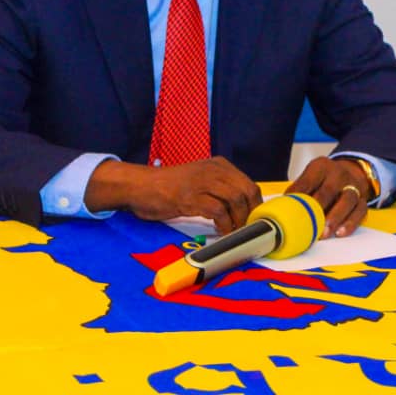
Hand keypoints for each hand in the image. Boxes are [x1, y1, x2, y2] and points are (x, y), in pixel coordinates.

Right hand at [85, 157, 262, 234]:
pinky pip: (218, 212)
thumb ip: (219, 188)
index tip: (252, 220)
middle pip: (246, 191)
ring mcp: (202, 182)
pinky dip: (224, 225)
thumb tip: (242, 208)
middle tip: (245, 228)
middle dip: (250, 213)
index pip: (249, 184)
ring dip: (238, 220)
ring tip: (232, 231)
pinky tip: (220, 231)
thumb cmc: (169, 187)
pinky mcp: (191, 197)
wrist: (141, 186)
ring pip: (235, 200)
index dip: (254, 205)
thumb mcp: (200, 180)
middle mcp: (213, 170)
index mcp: (218, 165)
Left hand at [285, 157, 369, 237]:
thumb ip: (299, 189)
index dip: (299, 195)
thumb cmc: (324, 179)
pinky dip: (350, 223)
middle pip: (329, 190)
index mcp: (321, 166)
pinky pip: (359, 212)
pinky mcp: (363, 200)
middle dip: (318, 208)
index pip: (308, 180)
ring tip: (324, 233)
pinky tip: (340, 233)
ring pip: (347, 200)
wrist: (351, 172)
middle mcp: (339, 174)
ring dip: (335, 218)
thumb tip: (282, 206)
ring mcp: (353, 186)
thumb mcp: (311, 176)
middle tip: (308, 224)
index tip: (290, 209)